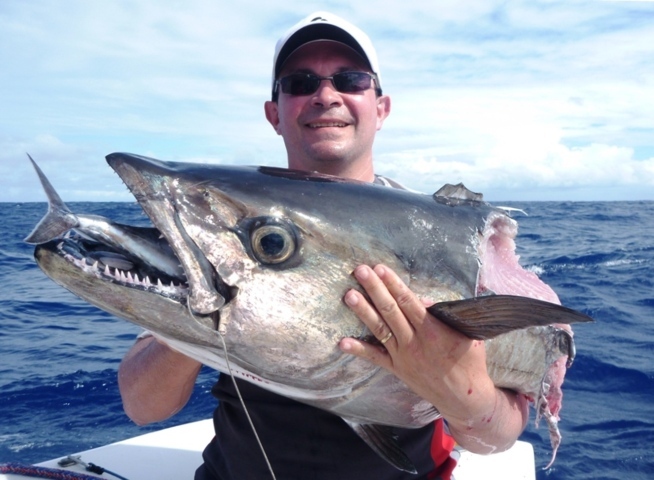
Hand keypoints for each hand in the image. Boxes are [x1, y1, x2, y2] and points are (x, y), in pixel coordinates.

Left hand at [339, 264, 526, 451]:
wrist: (464, 398)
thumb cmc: (469, 362)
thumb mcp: (466, 335)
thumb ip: (443, 315)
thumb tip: (421, 298)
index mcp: (433, 331)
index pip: (408, 302)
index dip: (393, 284)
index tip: (381, 268)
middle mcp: (414, 342)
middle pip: (390, 311)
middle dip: (374, 289)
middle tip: (360, 271)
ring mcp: (403, 356)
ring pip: (380, 329)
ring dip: (363, 311)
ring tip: (349, 295)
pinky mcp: (396, 368)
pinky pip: (375, 358)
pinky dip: (358, 350)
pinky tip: (342, 342)